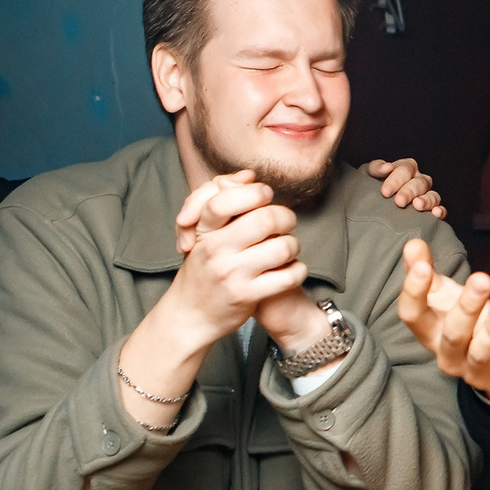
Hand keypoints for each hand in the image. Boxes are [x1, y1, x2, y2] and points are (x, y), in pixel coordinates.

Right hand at [161, 181, 305, 348]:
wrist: (191, 314)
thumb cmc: (204, 267)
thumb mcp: (204, 233)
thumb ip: (223, 200)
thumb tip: (249, 175)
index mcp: (205, 231)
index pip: (226, 199)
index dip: (255, 192)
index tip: (266, 196)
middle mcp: (216, 250)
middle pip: (265, 219)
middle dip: (286, 217)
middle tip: (287, 223)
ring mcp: (232, 274)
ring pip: (282, 247)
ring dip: (294, 245)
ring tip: (288, 249)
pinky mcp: (247, 296)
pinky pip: (287, 276)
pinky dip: (298, 270)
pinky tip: (291, 269)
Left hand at [366, 158, 445, 217]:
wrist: (370, 207)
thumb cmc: (370, 187)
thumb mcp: (367, 174)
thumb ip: (376, 168)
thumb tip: (387, 167)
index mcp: (406, 168)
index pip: (406, 169)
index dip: (397, 180)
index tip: (385, 192)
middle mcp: (419, 180)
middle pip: (420, 183)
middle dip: (409, 191)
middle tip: (399, 201)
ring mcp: (427, 195)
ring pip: (433, 195)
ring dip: (427, 200)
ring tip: (417, 206)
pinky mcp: (431, 211)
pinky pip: (441, 209)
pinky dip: (440, 211)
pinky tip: (435, 214)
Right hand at [397, 239, 489, 404]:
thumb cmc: (465, 325)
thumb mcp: (445, 299)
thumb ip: (427, 271)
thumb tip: (413, 243)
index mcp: (430, 333)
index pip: (413, 316)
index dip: (414, 292)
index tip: (422, 267)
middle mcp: (448, 355)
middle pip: (453, 334)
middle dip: (467, 307)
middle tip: (483, 279)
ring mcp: (476, 371)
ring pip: (481, 353)